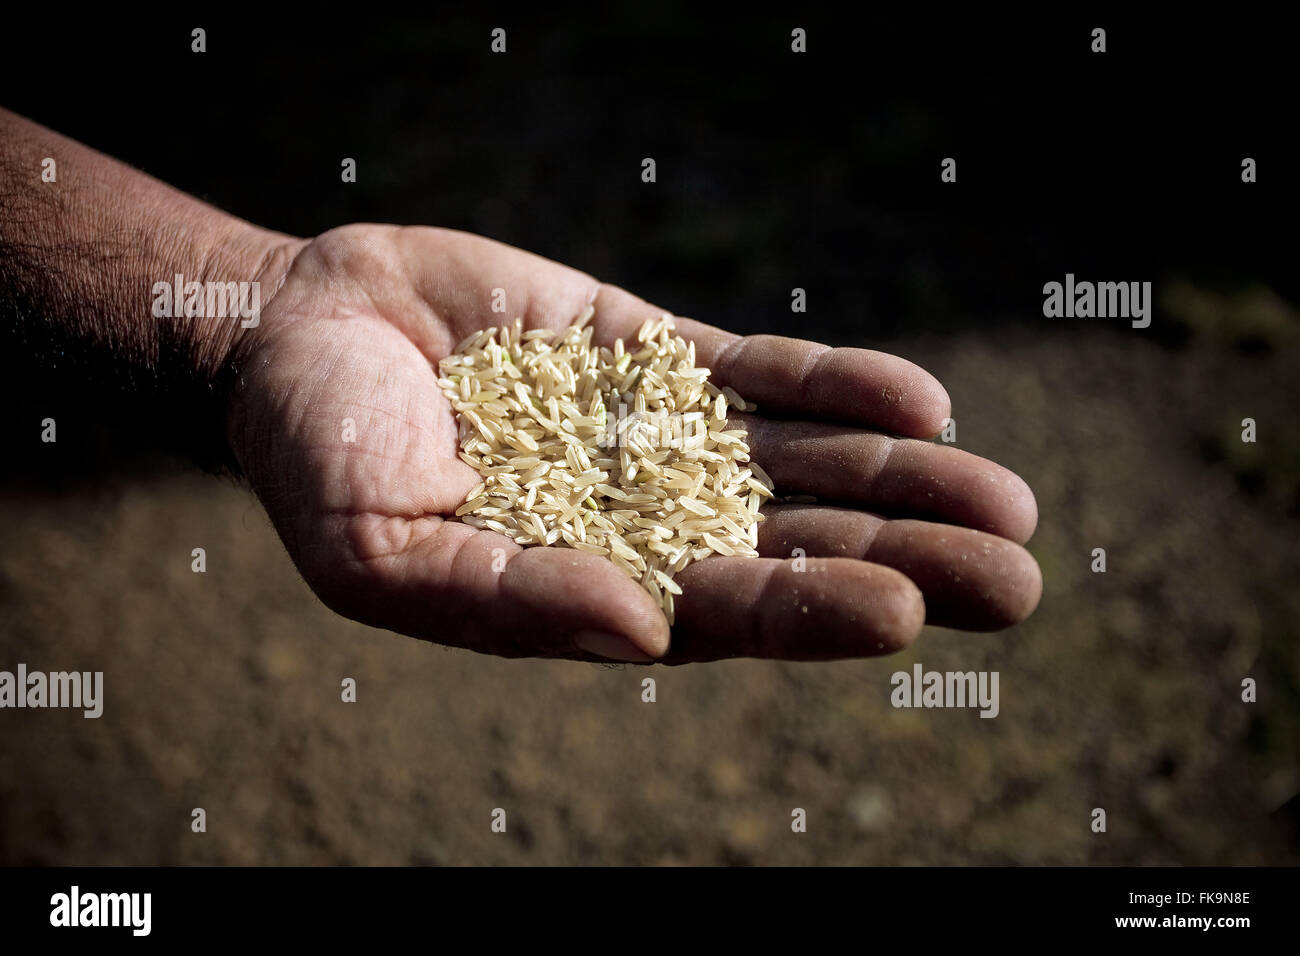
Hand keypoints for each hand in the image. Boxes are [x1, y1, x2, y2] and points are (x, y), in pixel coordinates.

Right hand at [229, 224, 1040, 662]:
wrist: (300, 333)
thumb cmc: (321, 460)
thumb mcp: (380, 551)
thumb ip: (505, 598)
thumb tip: (642, 636)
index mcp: (587, 591)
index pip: (721, 614)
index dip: (809, 612)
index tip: (900, 608)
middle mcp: (644, 521)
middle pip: (795, 549)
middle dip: (902, 563)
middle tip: (1013, 583)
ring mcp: (660, 436)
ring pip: (804, 466)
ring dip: (904, 481)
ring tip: (1008, 506)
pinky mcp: (656, 356)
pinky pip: (762, 373)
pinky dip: (838, 385)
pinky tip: (921, 404)